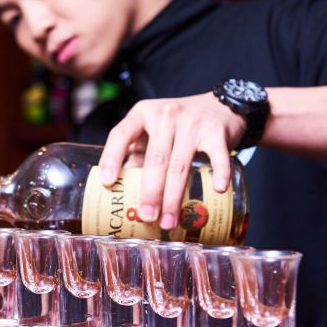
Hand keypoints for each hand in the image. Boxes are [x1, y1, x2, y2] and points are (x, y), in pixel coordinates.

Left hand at [98, 92, 243, 229]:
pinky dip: (219, 172)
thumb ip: (138, 155)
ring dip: (173, 196)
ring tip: (169, 221)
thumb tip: (121, 192)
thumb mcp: (153, 131)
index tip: (107, 183)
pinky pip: (217, 155)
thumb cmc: (178, 124)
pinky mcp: (215, 132)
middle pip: (155, 159)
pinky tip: (218, 188)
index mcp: (143, 114)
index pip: (121, 134)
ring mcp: (191, 122)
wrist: (219, 105)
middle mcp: (166, 115)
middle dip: (149, 192)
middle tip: (146, 217)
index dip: (112, 158)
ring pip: (179, 165)